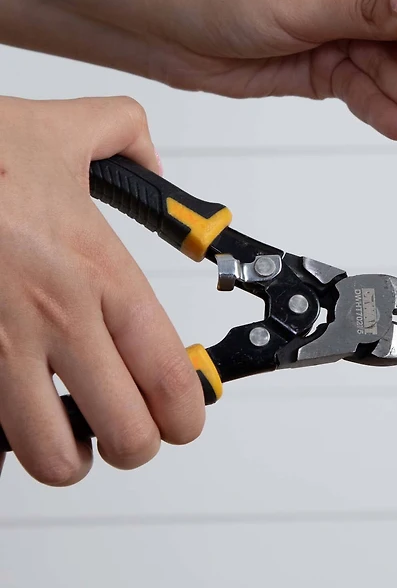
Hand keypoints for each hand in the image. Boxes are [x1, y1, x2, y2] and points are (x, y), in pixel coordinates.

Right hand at [0, 96, 203, 484]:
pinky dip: (9, 444)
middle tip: (133, 431)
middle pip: (125, 432)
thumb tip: (154, 163)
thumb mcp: (64, 129)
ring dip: (71, 458)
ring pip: (52, 454)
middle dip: (137, 445)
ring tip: (75, 437)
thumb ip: (125, 134)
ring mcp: (0, 346)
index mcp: (98, 271)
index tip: (186, 419)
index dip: (186, 413)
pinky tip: (19, 418)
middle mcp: (57, 317)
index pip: (166, 373)